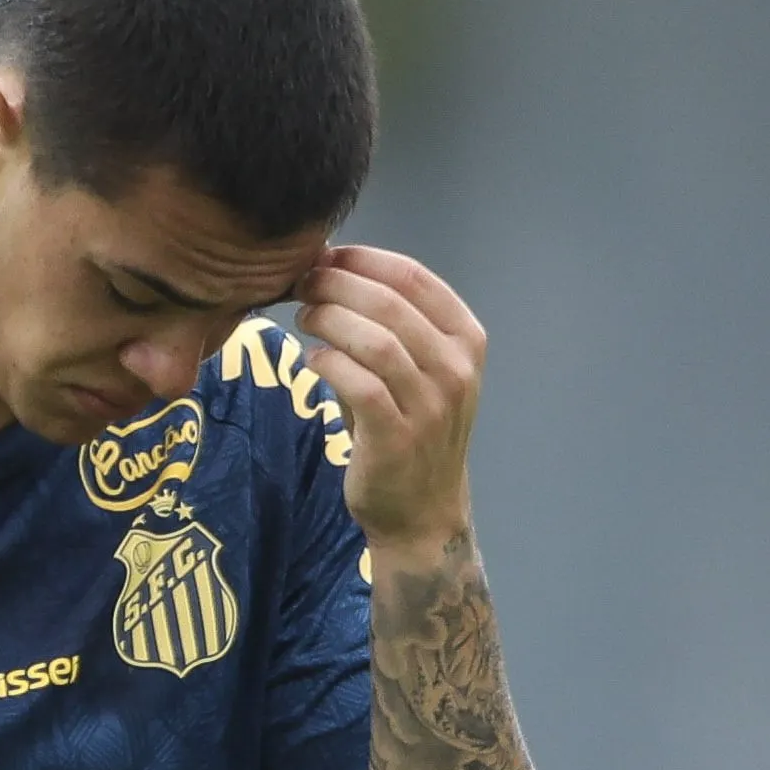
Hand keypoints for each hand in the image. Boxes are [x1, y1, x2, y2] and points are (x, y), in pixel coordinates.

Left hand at [292, 243, 486, 551]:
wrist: (422, 514)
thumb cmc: (410, 429)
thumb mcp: (417, 370)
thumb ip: (387, 323)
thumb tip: (330, 268)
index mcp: (466, 340)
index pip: (414, 277)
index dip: (363, 259)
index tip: (326, 256)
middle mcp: (456, 369)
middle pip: (390, 302)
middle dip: (337, 284)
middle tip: (303, 283)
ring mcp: (432, 406)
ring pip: (375, 340)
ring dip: (329, 319)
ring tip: (304, 317)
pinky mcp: (398, 438)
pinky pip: (358, 384)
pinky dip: (329, 363)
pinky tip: (312, 360)